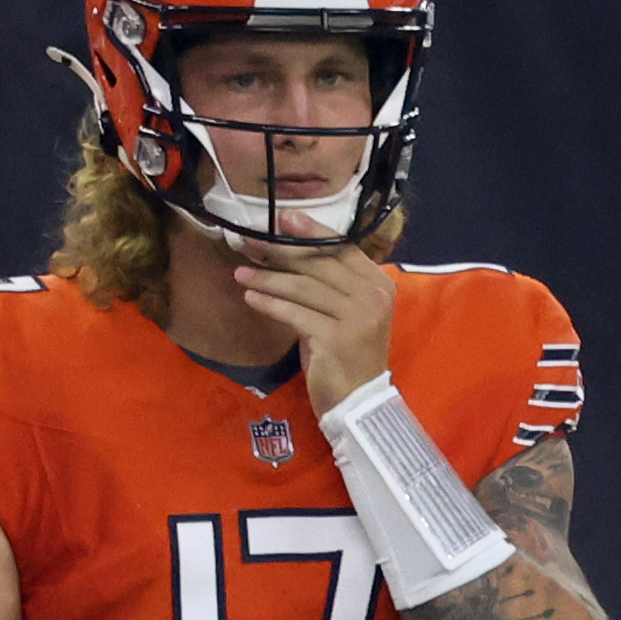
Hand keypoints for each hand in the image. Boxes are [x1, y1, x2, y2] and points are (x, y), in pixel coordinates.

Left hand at [233, 238, 393, 400]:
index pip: (343, 248)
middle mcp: (373, 297)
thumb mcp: (345, 312)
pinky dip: (270, 305)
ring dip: (267, 278)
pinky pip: (295, 314)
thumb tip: (284, 249)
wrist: (359, 402)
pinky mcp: (336, 339)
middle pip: (320, 263)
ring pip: (304, 287)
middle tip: (249, 242)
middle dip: (280, 251)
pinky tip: (251, 298)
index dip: (312, 231)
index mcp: (379, 284)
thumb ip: (329, 282)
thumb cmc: (347, 354)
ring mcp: (357, 318)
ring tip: (241, 274)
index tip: (283, 217)